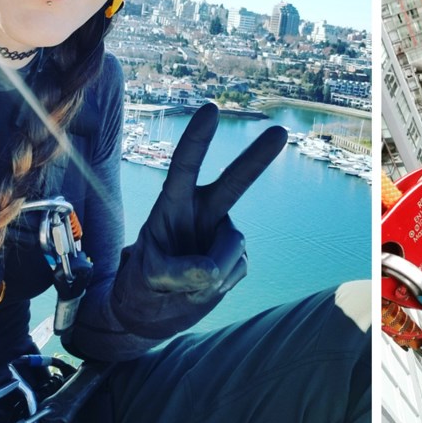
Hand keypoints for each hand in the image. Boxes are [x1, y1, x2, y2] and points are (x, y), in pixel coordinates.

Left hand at [136, 103, 286, 297]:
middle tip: (279, 132)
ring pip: (232, 245)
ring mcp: (222, 233)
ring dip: (214, 270)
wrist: (153, 312)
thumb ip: (176, 271)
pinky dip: (219, 285)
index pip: (184, 166)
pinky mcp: (235, 257)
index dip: (197, 139)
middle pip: (234, 181)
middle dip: (258, 157)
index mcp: (173, 204)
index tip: (211, 110)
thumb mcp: (147, 277)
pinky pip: (236, 269)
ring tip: (188, 287)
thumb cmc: (142, 285)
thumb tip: (213, 271)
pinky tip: (202, 288)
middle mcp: (203, 211)